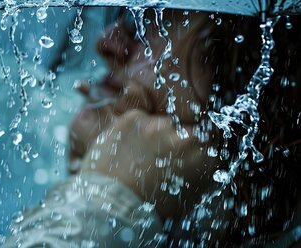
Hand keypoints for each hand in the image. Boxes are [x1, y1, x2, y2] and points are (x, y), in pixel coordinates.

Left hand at [80, 109, 217, 220]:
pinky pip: (138, 119)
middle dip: (174, 137)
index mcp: (202, 154)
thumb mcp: (190, 193)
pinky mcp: (133, 118)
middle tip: (160, 154)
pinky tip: (126, 147)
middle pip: (184, 126)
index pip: (210, 133)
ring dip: (153, 133)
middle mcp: (182, 134)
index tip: (187, 146)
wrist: (114, 203)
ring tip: (139, 153)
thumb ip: (200, 167)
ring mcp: (156, 124)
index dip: (198, 139)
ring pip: (160, 121)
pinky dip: (133, 130)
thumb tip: (202, 154)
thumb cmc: (152, 206)